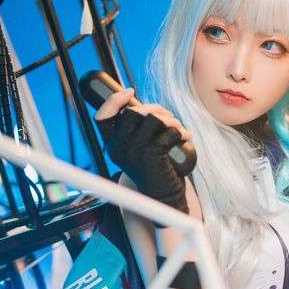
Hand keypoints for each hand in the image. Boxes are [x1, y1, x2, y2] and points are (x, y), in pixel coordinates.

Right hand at [95, 88, 193, 214]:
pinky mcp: (152, 156)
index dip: (114, 100)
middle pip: (133, 112)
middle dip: (155, 109)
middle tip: (169, 118)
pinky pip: (168, 132)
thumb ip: (135, 132)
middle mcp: (119, 148)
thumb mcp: (136, 150)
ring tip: (178, 127)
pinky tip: (186, 136)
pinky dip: (180, 131)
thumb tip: (146, 107)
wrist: (163, 197)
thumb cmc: (153, 169)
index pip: (102, 117)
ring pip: (152, 119)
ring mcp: (134, 152)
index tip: (130, 91)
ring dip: (170, 119)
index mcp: (112, 145)